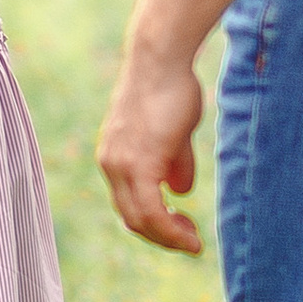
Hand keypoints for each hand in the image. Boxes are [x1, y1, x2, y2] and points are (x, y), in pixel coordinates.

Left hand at [98, 40, 204, 255]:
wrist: (161, 59)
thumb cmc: (172, 87)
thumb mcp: (174, 133)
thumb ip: (174, 162)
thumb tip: (179, 191)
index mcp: (114, 156)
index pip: (128, 203)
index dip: (155, 223)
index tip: (181, 228)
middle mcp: (110, 164)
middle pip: (131, 217)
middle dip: (162, 236)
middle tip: (189, 241)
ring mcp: (120, 165)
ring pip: (139, 219)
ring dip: (167, 237)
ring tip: (192, 242)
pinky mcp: (137, 164)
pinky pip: (151, 211)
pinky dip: (170, 230)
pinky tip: (189, 237)